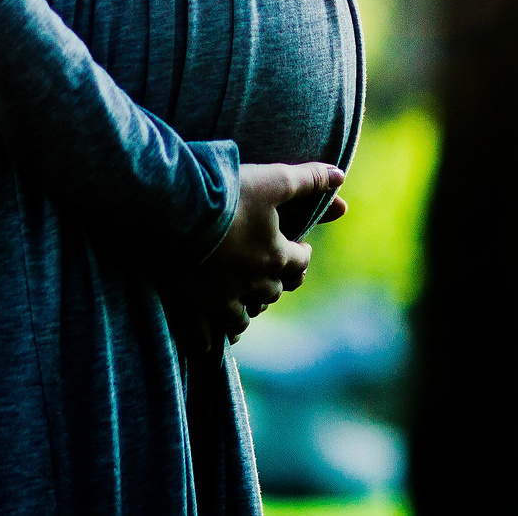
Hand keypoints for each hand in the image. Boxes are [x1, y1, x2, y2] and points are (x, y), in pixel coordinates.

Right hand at [181, 161, 345, 349]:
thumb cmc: (228, 193)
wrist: (177, 211)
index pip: (300, 263)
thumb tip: (340, 175)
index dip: (302, 255)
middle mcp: (254, 284)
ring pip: (243, 318)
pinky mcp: (193, 306)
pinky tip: (211, 343)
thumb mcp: (274, 180)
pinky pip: (206, 334)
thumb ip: (308, 179)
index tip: (301, 249)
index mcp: (275, 256)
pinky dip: (211, 339)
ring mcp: (222, 299)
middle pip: (274, 292)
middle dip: (276, 283)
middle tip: (273, 276)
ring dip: (248, 313)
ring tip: (246, 309)